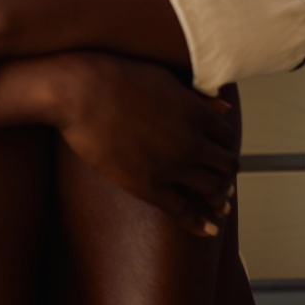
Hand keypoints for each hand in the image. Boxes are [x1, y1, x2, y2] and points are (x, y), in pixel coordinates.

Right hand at [54, 52, 238, 237]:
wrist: (76, 93)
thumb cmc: (113, 76)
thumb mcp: (161, 78)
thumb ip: (195, 97)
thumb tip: (226, 108)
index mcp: (196, 112)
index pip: (228, 137)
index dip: (224, 145)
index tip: (217, 150)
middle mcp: (192, 141)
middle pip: (226, 166)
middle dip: (224, 172)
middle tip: (219, 176)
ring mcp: (172, 166)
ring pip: (213, 190)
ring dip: (218, 196)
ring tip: (217, 202)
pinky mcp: (148, 186)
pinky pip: (184, 211)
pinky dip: (201, 223)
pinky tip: (208, 229)